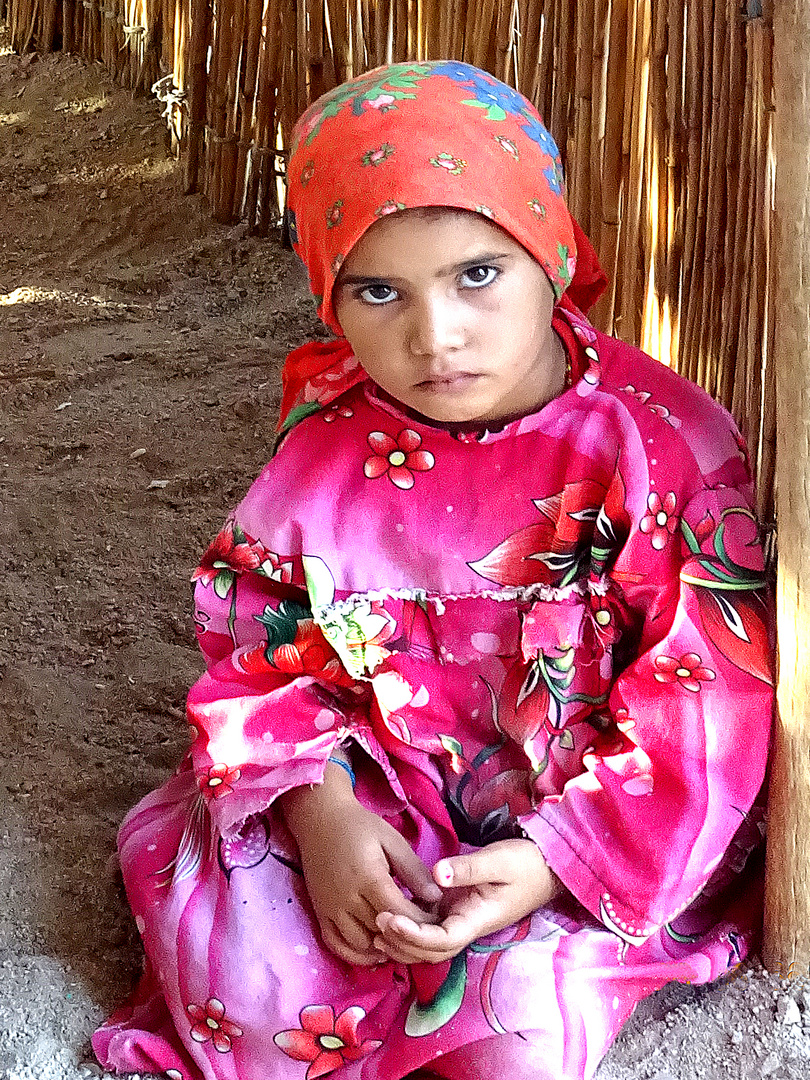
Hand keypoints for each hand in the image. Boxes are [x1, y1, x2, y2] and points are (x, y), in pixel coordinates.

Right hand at [280, 762, 441, 965]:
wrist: (320, 820)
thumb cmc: (360, 827)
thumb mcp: (392, 841)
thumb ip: (413, 870)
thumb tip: (436, 898)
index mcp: (369, 878)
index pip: (399, 912)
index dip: (420, 921)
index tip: (435, 919)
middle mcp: (347, 899)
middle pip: (382, 931)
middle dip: (407, 935)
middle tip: (424, 931)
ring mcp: (331, 909)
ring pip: (362, 944)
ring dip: (383, 947)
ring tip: (402, 939)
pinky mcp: (320, 914)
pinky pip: (337, 946)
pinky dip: (357, 954)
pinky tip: (375, 950)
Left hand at [373, 839, 561, 964]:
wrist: (545, 867)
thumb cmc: (525, 863)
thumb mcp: (499, 861)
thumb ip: (468, 868)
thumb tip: (438, 874)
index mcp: (477, 920)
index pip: (441, 940)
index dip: (414, 936)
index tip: (390, 920)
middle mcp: (467, 926)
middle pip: (430, 951)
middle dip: (402, 942)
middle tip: (376, 921)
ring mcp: (462, 919)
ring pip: (428, 943)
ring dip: (403, 939)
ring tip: (376, 924)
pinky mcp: (457, 909)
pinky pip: (430, 926)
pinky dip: (411, 926)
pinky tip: (391, 912)